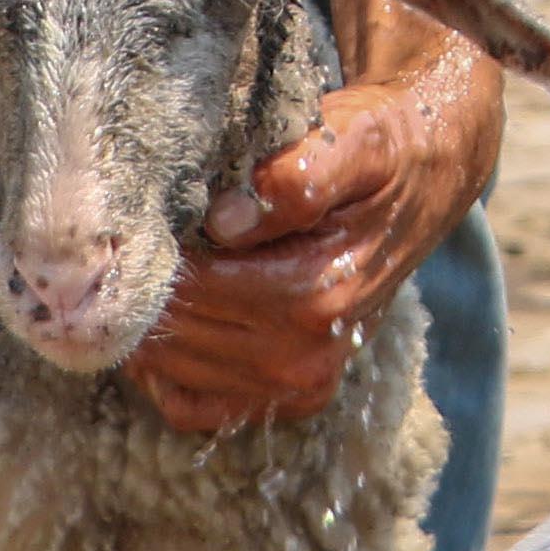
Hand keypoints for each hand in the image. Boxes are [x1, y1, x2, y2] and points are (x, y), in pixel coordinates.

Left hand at [123, 50, 499, 431]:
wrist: (423, 181)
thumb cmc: (378, 156)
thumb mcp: (351, 142)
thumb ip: (295, 177)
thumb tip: (226, 221)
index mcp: (315, 294)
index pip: (190, 286)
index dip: (151, 249)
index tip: (135, 213)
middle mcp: (307, 354)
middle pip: (176, 329)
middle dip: (142, 286)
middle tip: (125, 241)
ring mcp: (300, 384)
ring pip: (173, 370)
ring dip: (149, 325)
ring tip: (145, 272)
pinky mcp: (293, 397)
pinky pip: (194, 408)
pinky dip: (168, 373)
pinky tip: (170, 321)